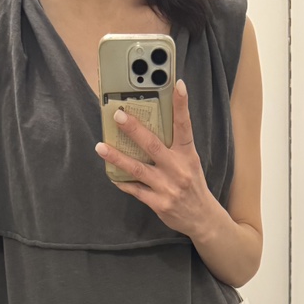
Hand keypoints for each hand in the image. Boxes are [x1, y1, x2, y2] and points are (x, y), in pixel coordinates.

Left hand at [94, 79, 220, 239]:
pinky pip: (135, 190)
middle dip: (134, 129)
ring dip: (117, 157)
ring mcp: (167, 187)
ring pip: (137, 168)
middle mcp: (178, 169)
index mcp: (187, 155)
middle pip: (152, 145)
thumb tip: (151, 126)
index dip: (181, 105)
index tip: (177, 85)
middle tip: (118, 115)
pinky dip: (122, 181)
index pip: (184, 126)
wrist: (202, 218)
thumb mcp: (190, 162)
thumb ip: (174, 147)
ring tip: (101, 147)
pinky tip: (111, 174)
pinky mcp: (158, 202)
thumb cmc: (193, 185)